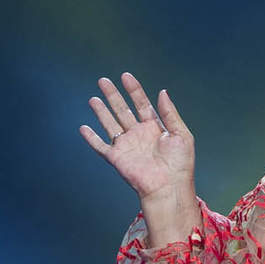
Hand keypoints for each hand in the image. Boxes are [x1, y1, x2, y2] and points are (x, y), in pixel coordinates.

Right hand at [80, 73, 194, 198]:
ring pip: (110, 124)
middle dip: (113, 95)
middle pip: (122, 110)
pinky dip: (91, 138)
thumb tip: (162, 91)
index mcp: (154, 128)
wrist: (169, 188)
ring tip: (94, 98)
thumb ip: (170, 113)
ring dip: (101, 111)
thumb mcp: (181, 134)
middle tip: (103, 80)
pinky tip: (83, 128)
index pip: (141, 103)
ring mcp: (127, 146)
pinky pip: (100, 146)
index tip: (125, 76)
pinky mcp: (116, 158)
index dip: (134, 89)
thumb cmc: (180, 165)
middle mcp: (139, 135)